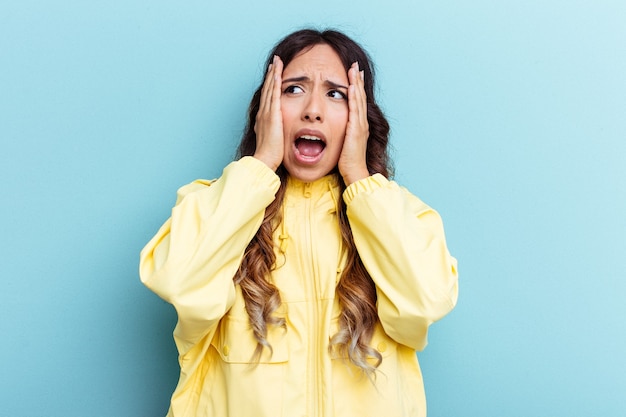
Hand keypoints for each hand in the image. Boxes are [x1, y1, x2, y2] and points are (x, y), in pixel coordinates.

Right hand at [253, 55, 283, 170]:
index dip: (271, 83)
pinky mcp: (272, 115)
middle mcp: (263, 112)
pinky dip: (275, 83)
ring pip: (270, 89)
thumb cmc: (270, 154)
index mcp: (263, 118)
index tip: (274, 73)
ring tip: (277, 62)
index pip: (268, 96)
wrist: (264, 160)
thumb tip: (278, 130)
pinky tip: (278, 74)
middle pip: (268, 88)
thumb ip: (275, 131)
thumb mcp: (272, 139)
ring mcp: (266, 113)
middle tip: (275, 61)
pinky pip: (274, 95)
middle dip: (272, 74)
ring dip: (274, 74)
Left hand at [338, 62, 369, 184]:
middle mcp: (361, 123)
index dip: (355, 87)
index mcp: (358, 125)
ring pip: (359, 100)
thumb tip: (334, 127)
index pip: (356, 102)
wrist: (354, 173)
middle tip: (354, 65)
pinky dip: (353, 98)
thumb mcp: (343, 143)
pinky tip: (351, 88)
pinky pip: (355, 111)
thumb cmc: (347, 162)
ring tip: (353, 70)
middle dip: (357, 80)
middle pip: (360, 97)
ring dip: (356, 84)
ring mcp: (360, 126)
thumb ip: (341, 133)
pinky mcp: (356, 131)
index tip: (353, 74)